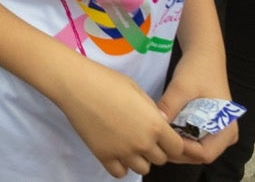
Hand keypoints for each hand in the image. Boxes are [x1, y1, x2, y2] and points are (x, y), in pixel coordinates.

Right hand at [55, 61, 186, 177]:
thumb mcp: (138, 90)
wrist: (77, 85)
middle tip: (142, 136)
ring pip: (143, 169)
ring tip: (128, 144)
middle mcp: (142, 142)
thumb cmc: (108, 81)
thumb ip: (153, 111)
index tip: (163, 136)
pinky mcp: (104, 156)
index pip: (177, 148)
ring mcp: (123, 152)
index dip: (171, 142)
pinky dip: (120, 165)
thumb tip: (161, 123)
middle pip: (160, 160)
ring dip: (139, 159)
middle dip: (155, 149)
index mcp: (155, 125)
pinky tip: (116, 151)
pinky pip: (120, 173)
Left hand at [154, 53, 237, 165]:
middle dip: (177, 151)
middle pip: (199, 155)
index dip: (182, 151)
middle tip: (155, 141)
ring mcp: (218, 132)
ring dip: (177, 146)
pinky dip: (180, 138)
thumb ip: (170, 105)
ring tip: (158, 136)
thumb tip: (156, 124)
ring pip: (195, 150)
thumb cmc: (197, 69)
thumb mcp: (182, 86)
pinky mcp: (209, 126)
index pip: (204, 154)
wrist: (204, 53)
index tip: (163, 140)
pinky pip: (194, 140)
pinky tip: (165, 130)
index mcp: (227, 128)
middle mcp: (226, 135)